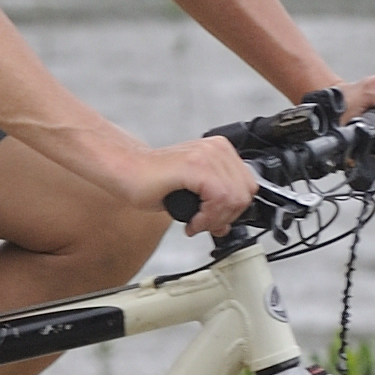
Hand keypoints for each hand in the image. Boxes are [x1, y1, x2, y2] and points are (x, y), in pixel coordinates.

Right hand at [141, 131, 259, 235]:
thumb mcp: (194, 194)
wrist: (126, 171)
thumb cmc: (152, 180)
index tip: (215, 222)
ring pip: (234, 198)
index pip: (248, 187)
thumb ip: (215, 204)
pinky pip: (219, 197)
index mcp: (220, 151)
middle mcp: (216, 149)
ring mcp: (206, 155)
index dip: (234, 211)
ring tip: (196, 224)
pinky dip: (207, 218)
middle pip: (245, 193)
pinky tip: (192, 222)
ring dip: (215, 219)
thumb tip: (227, 224)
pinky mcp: (194, 165)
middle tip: (204, 225)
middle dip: (226, 217)